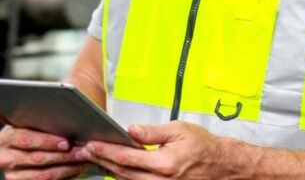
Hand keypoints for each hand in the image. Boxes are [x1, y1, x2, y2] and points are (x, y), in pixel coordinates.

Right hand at [0, 124, 91, 179]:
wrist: (30, 160)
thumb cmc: (34, 136)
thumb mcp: (30, 125)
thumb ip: (33, 117)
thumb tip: (42, 104)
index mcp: (6, 137)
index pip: (25, 138)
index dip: (46, 141)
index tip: (65, 142)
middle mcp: (5, 157)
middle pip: (36, 157)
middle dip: (62, 154)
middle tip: (81, 150)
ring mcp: (12, 174)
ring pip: (43, 174)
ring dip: (67, 166)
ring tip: (82, 158)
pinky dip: (66, 175)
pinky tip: (77, 167)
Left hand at [79, 121, 256, 178]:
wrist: (222, 166)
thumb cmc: (202, 146)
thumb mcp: (179, 130)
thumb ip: (153, 132)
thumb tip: (131, 130)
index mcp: (165, 164)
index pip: (127, 157)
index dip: (107, 151)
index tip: (91, 144)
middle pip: (122, 172)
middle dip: (101, 160)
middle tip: (83, 150)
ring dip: (107, 169)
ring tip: (93, 157)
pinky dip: (121, 176)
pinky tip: (111, 167)